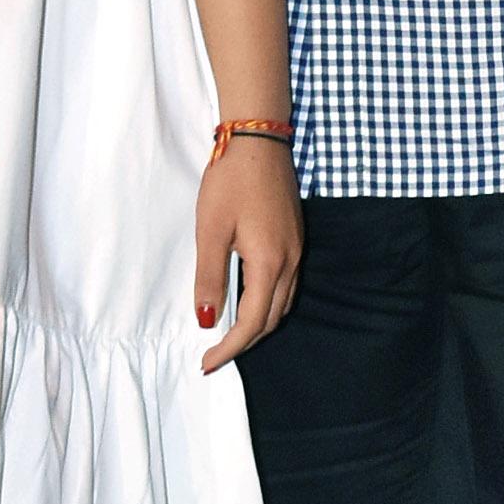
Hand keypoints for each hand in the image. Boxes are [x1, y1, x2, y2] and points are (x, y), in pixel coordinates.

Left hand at [193, 136, 302, 368]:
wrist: (259, 141)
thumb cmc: (231, 181)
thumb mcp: (211, 230)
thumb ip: (209, 278)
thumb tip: (207, 320)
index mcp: (269, 263)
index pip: (252, 323)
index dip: (230, 348)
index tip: (207, 363)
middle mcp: (290, 262)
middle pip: (271, 319)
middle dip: (244, 343)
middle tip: (213, 355)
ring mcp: (296, 250)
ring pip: (282, 304)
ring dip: (257, 326)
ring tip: (228, 335)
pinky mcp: (295, 239)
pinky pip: (286, 286)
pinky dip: (267, 304)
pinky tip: (246, 302)